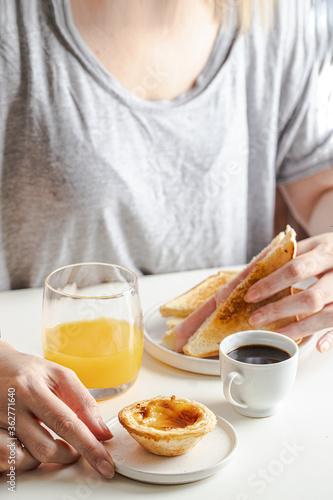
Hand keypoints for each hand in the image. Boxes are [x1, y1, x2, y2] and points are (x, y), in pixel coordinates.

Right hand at [0, 341, 113, 476]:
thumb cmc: (26, 371)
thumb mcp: (58, 375)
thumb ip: (82, 401)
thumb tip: (101, 432)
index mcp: (32, 387)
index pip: (66, 422)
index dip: (88, 446)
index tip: (104, 462)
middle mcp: (13, 406)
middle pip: (45, 448)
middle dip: (68, 455)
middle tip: (74, 447)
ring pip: (26, 459)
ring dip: (45, 456)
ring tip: (47, 438)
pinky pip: (8, 461)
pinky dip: (24, 458)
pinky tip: (28, 443)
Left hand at [244, 232, 332, 352]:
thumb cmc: (332, 250)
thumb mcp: (315, 244)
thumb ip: (291, 255)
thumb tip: (256, 269)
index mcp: (325, 253)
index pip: (295, 270)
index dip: (271, 284)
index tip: (251, 296)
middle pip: (310, 298)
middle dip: (280, 310)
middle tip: (256, 318)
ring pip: (326, 315)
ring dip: (300, 328)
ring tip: (278, 334)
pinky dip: (331, 338)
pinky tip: (317, 346)